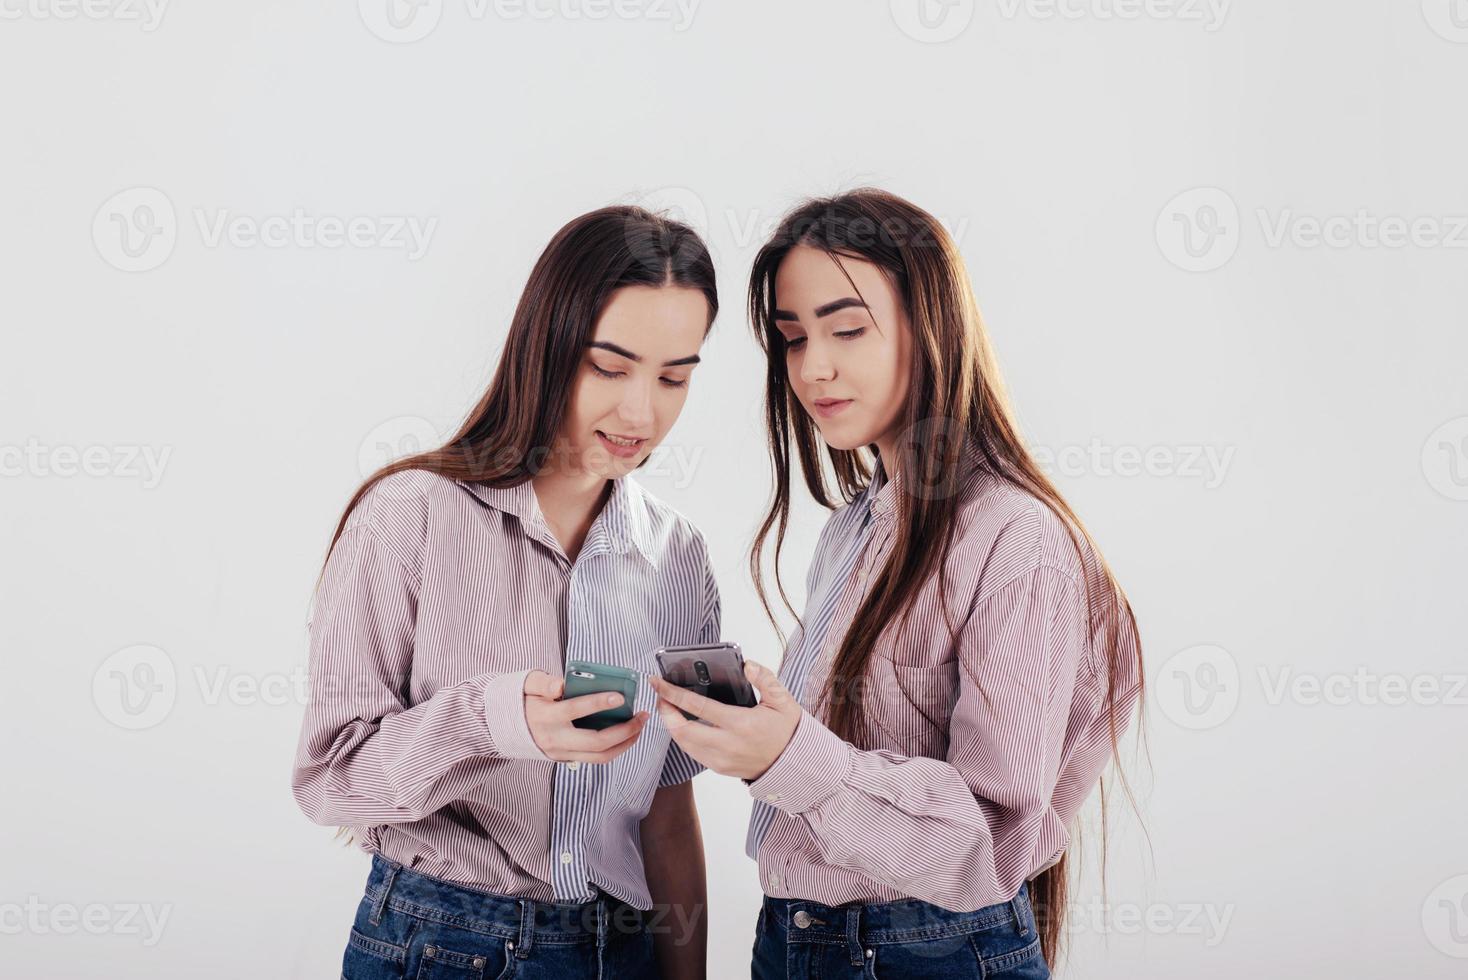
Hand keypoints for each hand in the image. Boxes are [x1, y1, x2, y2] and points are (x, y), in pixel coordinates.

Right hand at [522, 670, 648, 762]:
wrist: (507, 727)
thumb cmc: (525, 700)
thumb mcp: (527, 684)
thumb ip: (543, 682)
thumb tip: (560, 686)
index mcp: (545, 717)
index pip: (574, 710)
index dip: (598, 703)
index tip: (620, 697)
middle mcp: (555, 739)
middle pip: (595, 742)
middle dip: (624, 731)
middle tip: (642, 716)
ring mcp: (561, 753)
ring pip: (599, 756)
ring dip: (625, 743)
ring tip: (640, 726)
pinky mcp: (567, 759)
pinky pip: (596, 758)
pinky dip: (616, 748)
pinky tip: (627, 735)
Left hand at [648, 661, 800, 780]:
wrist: (793, 764)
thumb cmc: (787, 731)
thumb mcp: (783, 701)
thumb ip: (765, 679)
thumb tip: (747, 665)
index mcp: (740, 725)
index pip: (698, 708)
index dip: (673, 694)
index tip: (657, 682)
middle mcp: (727, 745)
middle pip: (681, 730)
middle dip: (665, 711)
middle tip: (660, 694)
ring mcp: (721, 759)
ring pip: (683, 743)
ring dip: (671, 724)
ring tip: (669, 706)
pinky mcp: (719, 767)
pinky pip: (693, 752)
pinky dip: (683, 736)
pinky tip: (684, 723)